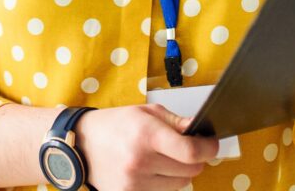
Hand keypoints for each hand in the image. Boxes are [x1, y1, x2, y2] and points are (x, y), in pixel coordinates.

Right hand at [76, 104, 218, 190]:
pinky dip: (165, 184)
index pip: (190, 151)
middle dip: (196, 159)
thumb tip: (199, 129)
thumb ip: (175, 121)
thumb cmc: (115, 124)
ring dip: (181, 173)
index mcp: (147, 135)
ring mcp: (134, 183)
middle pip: (189, 171)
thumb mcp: (146, 112)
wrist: (82, 144)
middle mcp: (141, 161)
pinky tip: (154, 170)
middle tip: (189, 149)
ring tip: (167, 159)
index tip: (212, 144)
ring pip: (179, 185)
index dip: (208, 148)